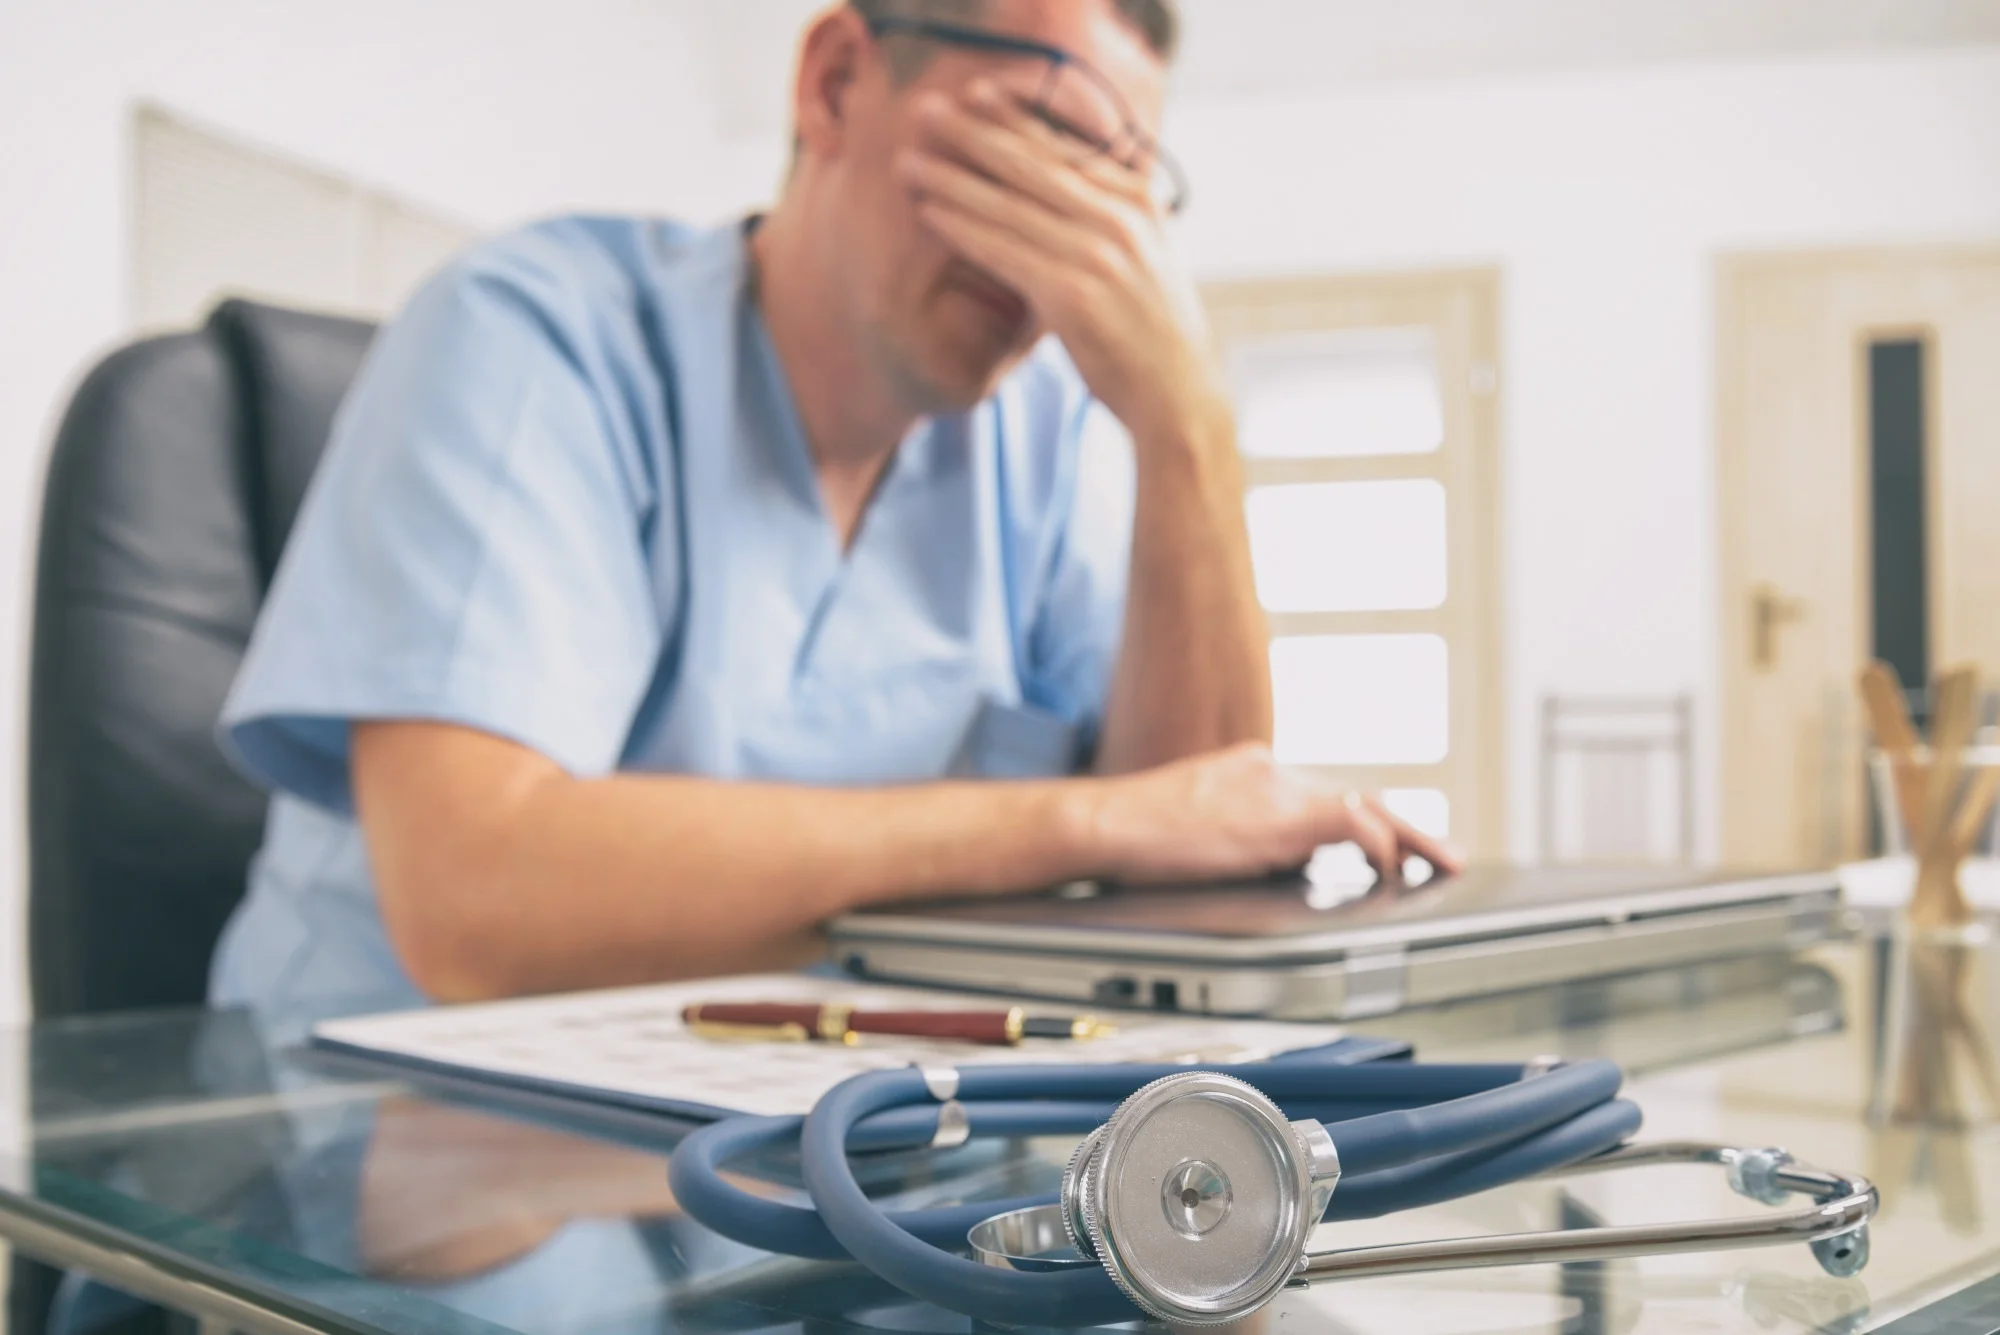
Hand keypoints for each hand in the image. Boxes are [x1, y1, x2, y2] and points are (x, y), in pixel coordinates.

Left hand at [897, 79, 1222, 443]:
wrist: (1178, 394)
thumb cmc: (1153, 331)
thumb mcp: (1147, 255)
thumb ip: (1111, 216)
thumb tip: (1067, 189)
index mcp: (1139, 200)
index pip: (1068, 144)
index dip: (1017, 116)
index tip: (977, 95)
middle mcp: (1121, 217)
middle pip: (1032, 162)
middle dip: (973, 133)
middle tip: (927, 111)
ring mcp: (1097, 253)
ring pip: (1008, 204)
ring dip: (951, 179)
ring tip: (909, 162)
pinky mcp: (1072, 294)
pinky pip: (1002, 250)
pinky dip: (961, 228)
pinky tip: (928, 212)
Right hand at [1075, 743, 1463, 887]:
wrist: (1101, 824)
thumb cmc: (1129, 837)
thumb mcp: (1190, 825)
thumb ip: (1235, 836)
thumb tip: (1264, 868)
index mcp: (1251, 771)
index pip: (1322, 793)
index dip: (1361, 822)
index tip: (1385, 845)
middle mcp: (1271, 771)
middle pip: (1357, 796)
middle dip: (1405, 828)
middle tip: (1444, 855)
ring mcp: (1278, 789)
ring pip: (1368, 806)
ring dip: (1409, 838)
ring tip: (1440, 866)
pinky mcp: (1280, 814)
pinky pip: (1354, 825)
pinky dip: (1380, 848)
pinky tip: (1390, 872)